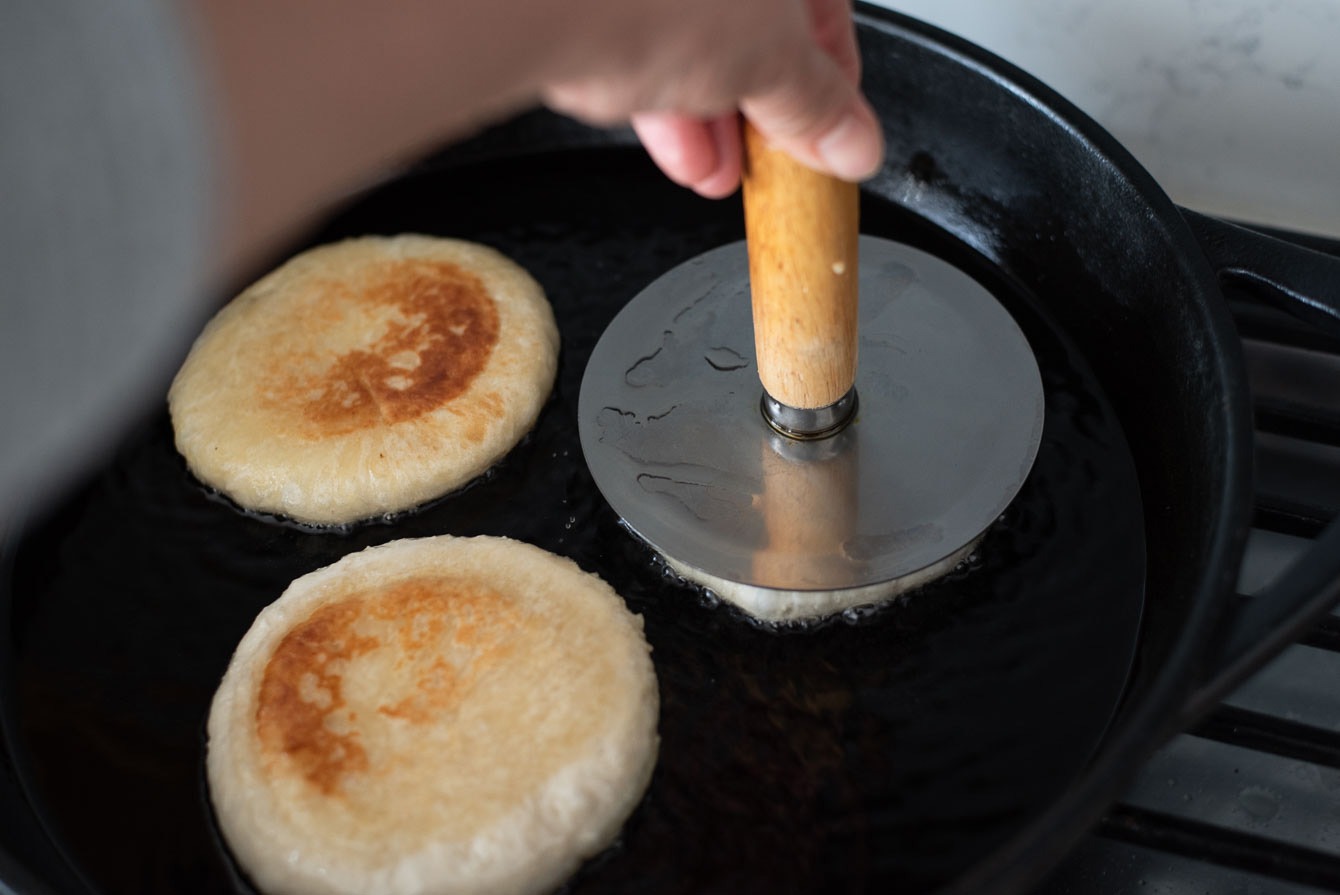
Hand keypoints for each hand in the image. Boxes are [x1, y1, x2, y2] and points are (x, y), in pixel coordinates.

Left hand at [542, 0, 882, 196]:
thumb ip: (815, 106)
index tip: (829, 135)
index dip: (831, 81)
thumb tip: (850, 139)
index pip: (821, 13)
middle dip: (758, 108)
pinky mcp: (582, 5)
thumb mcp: (770, 62)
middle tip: (769, 162)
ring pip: (686, 35)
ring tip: (717, 172)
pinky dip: (656, 97)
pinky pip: (631, 41)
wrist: (528, 1)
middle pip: (750, 24)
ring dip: (708, 116)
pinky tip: (675, 148)